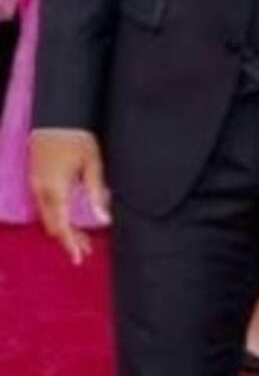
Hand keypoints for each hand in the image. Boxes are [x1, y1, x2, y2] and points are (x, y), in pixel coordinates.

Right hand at [30, 129, 110, 264]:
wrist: (58, 118)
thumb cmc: (78, 139)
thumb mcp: (93, 166)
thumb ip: (96, 194)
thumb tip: (105, 219)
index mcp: (56, 189)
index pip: (62, 226)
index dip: (70, 244)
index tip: (79, 257)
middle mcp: (41, 190)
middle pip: (52, 225)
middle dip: (68, 240)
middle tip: (86, 250)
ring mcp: (36, 184)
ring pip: (48, 216)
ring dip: (63, 229)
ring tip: (82, 239)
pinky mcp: (36, 179)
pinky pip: (45, 205)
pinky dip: (57, 216)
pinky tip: (70, 219)